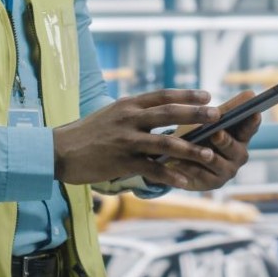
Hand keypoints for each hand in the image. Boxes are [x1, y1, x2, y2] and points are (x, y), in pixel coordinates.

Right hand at [53, 90, 220, 188]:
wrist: (59, 151)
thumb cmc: (86, 133)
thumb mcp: (111, 114)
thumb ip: (135, 113)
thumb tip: (158, 112)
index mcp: (128, 105)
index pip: (162, 96)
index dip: (186, 95)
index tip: (207, 96)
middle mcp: (129, 119)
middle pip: (169, 113)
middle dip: (196, 115)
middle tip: (218, 116)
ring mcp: (126, 140)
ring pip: (165, 142)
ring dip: (190, 149)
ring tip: (209, 154)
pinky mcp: (122, 161)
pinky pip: (152, 169)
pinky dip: (170, 175)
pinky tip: (185, 181)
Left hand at [163, 90, 262, 191]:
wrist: (182, 158)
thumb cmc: (201, 133)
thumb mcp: (211, 120)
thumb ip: (228, 109)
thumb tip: (251, 93)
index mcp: (241, 137)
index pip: (250, 128)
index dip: (252, 122)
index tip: (254, 113)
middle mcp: (238, 156)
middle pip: (235, 148)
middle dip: (225, 141)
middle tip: (216, 133)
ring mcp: (226, 171)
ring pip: (217, 164)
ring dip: (207, 156)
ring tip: (198, 151)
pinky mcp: (211, 183)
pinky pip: (200, 176)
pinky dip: (189, 167)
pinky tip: (178, 162)